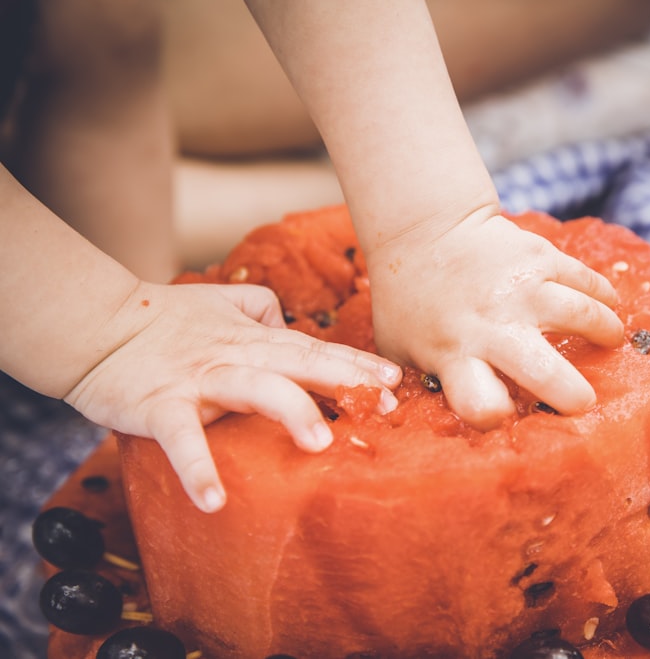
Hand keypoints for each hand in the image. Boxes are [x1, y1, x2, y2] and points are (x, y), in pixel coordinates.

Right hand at [64, 281, 401, 512]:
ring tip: (322, 444)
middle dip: (344, 382)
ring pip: (253, 388)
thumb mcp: (223, 305)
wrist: (97, 326)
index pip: (313, 350)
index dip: (355, 364)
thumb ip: (263, 311)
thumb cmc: (166, 320)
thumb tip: (293, 324)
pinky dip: (197, 467)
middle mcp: (235, 356)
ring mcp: (199, 379)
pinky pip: (181, 437)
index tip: (395, 380)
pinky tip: (215, 501)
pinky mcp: (160, 404)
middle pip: (299, 364)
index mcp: (253, 339)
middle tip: (383, 406)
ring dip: (289, 412)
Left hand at [365, 205, 622, 429]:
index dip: (497, 415)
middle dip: (573, 395)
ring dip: (604, 332)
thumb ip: (424, 384)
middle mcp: (492, 325)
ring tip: (611, 341)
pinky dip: (605, 296)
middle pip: (545, 373)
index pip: (482, 404)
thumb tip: (442, 427)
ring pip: (581, 315)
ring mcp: (521, 288)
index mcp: (454, 355)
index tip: (509, 413)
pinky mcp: (540, 256)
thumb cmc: (406, 302)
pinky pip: (587, 280)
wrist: (420, 230)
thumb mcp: (399, 349)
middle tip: (583, 401)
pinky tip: (610, 306)